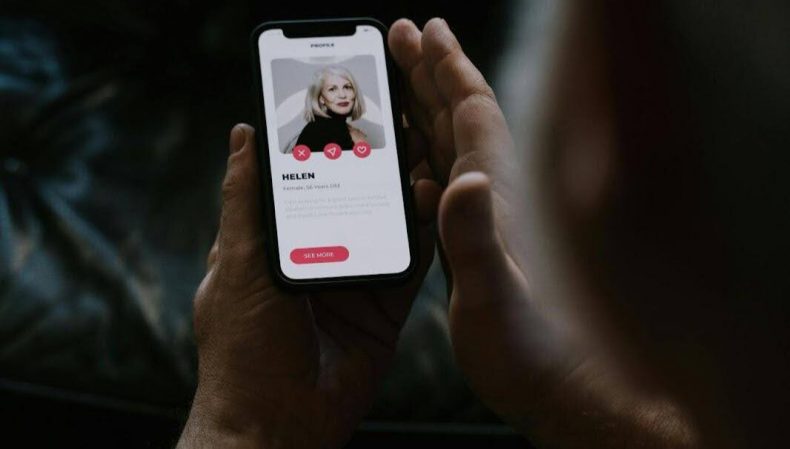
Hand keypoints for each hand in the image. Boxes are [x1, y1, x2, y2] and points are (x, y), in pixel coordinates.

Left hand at [178, 124, 440, 447]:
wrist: (276, 421)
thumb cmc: (243, 344)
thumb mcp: (237, 261)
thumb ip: (246, 201)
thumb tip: (243, 136)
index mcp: (277, 245)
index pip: (305, 184)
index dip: (325, 149)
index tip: (346, 111)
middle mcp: (317, 259)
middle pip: (351, 202)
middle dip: (374, 168)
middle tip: (396, 128)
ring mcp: (353, 283)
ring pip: (383, 228)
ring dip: (401, 196)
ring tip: (418, 158)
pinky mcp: (383, 310)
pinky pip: (408, 267)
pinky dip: (421, 237)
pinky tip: (429, 206)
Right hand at [388, 17, 536, 418]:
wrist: (560, 387)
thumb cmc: (535, 349)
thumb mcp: (496, 297)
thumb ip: (476, 240)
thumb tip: (461, 181)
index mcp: (498, 196)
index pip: (473, 113)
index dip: (449, 68)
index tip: (425, 30)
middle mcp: (494, 198)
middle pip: (458, 119)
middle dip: (430, 74)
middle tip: (402, 38)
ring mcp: (487, 221)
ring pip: (452, 150)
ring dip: (426, 113)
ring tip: (402, 88)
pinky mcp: (479, 246)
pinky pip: (448, 191)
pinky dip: (427, 166)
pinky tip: (416, 171)